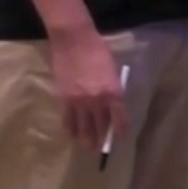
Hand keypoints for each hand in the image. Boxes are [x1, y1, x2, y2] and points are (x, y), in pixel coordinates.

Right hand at [48, 25, 127, 149]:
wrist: (74, 39)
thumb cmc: (98, 52)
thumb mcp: (113, 73)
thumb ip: (113, 92)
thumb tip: (112, 108)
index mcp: (114, 94)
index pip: (121, 121)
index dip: (121, 132)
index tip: (120, 138)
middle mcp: (98, 101)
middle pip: (102, 127)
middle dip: (102, 140)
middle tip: (101, 148)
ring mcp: (79, 101)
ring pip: (84, 128)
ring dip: (87, 140)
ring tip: (89, 147)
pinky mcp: (64, 98)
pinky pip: (67, 120)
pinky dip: (70, 130)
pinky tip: (72, 136)